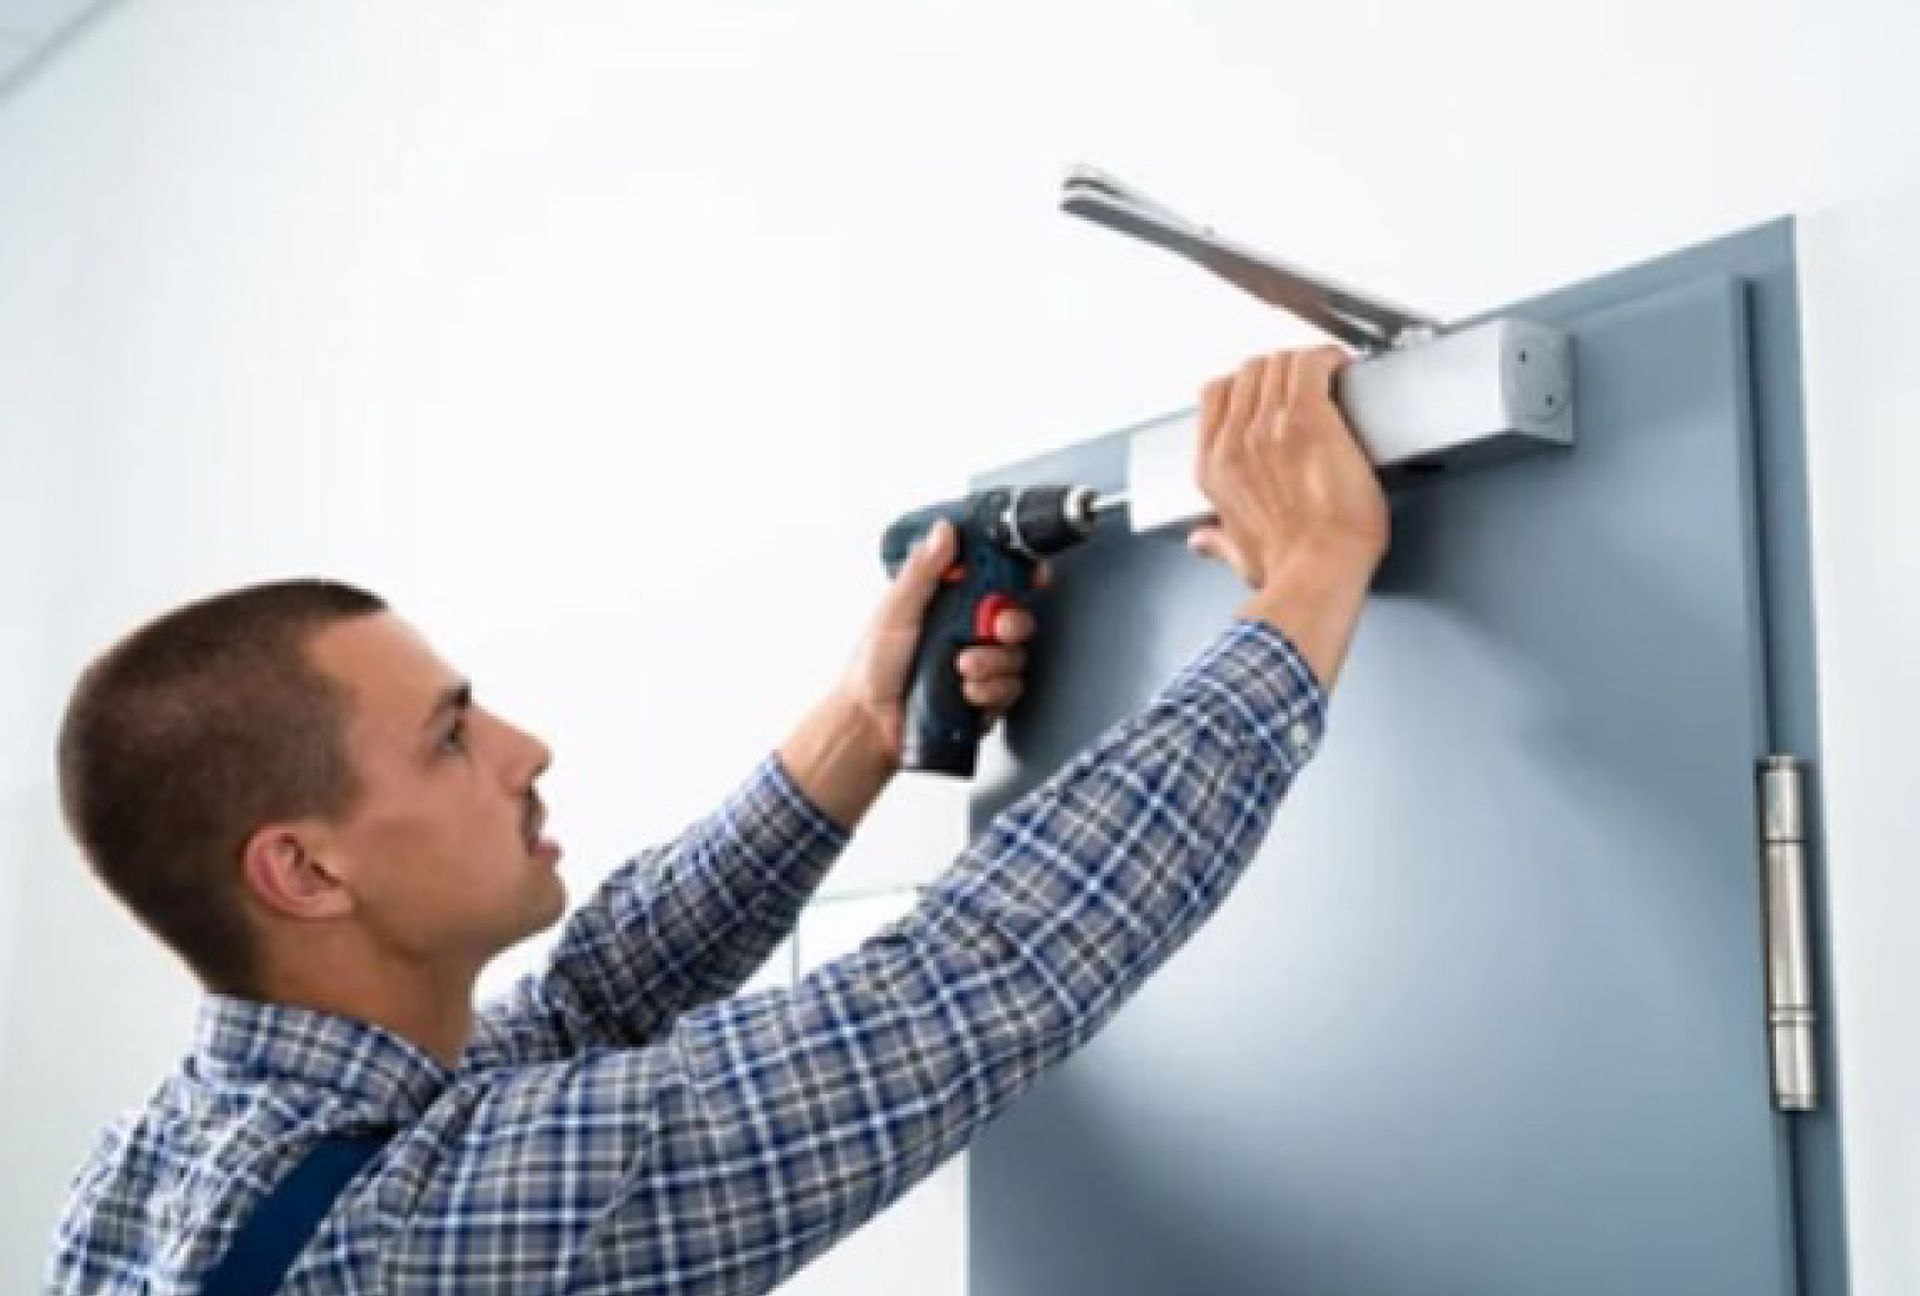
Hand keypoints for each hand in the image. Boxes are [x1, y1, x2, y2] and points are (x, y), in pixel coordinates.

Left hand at [840, 518, 1041, 761]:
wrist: (870, 724)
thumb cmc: (872, 668)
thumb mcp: (895, 610)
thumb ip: (922, 571)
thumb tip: (942, 532)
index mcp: (949, 605)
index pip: (995, 583)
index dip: (1019, 577)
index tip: (1031, 576)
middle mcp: (968, 634)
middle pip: (1016, 620)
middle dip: (1013, 623)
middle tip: (997, 629)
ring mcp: (980, 667)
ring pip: (1016, 657)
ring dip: (993, 663)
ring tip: (962, 669)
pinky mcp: (985, 699)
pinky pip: (1010, 691)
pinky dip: (990, 692)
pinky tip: (966, 693)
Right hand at [1188, 346, 1388, 687]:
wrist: (1316, 576)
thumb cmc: (1286, 570)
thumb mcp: (1237, 554)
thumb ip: (1215, 541)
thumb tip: (1202, 542)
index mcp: (1214, 468)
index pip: (1215, 395)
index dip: (1243, 384)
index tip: (1266, 390)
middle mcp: (1236, 442)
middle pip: (1250, 372)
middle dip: (1279, 370)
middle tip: (1304, 382)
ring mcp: (1269, 428)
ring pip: (1280, 363)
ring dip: (1305, 364)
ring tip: (1326, 374)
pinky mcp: (1309, 421)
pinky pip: (1311, 365)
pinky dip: (1329, 359)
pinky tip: (1341, 366)